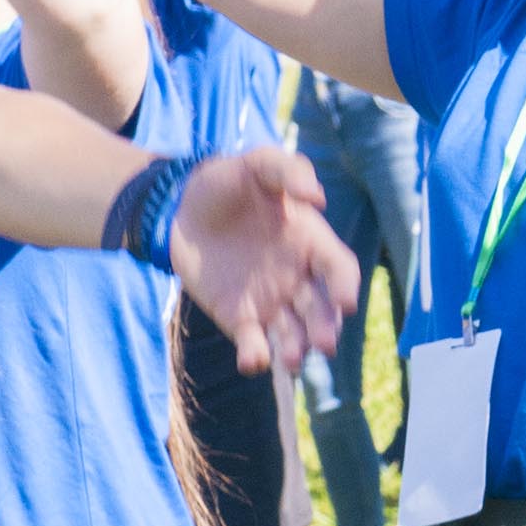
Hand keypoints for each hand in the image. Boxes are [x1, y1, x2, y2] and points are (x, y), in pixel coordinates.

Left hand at [164, 147, 358, 374]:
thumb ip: (287, 171)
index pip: (339, 269)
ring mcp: (270, 300)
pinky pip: (253, 341)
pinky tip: (253, 360)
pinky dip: (256, 354)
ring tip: (293, 360)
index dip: (345, 286)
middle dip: (325, 327)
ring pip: (293, 331)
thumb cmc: (227, 182)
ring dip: (298, 347)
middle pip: (321, 308)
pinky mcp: (238, 317)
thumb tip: (317, 199)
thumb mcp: (257, 164)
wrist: (180, 208)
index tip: (345, 302)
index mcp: (311, 242)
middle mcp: (297, 276)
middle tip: (323, 343)